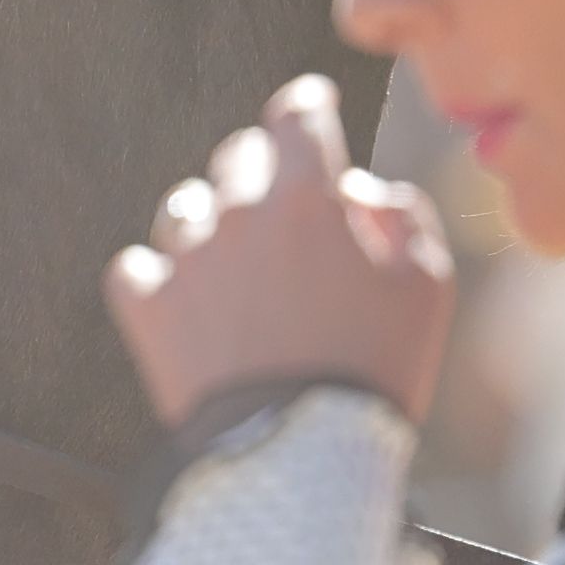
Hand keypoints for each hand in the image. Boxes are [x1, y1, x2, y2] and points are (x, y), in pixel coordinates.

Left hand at [105, 77, 453, 432]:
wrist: (300, 458)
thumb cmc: (374, 372)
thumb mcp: (427, 289)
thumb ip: (404, 218)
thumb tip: (363, 194)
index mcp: (306, 199)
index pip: (297, 115)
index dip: (306, 106)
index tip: (309, 107)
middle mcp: (237, 215)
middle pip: (239, 157)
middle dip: (266, 172)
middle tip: (288, 210)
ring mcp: (185, 259)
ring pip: (186, 207)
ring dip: (213, 222)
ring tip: (241, 267)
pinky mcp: (148, 308)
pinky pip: (137, 267)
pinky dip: (159, 276)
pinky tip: (185, 298)